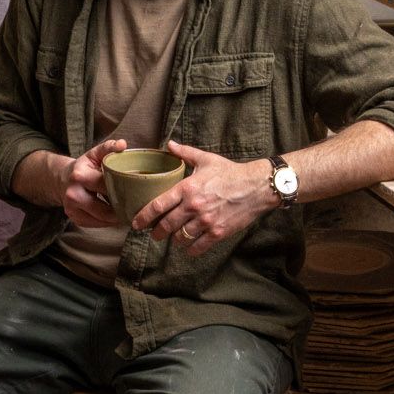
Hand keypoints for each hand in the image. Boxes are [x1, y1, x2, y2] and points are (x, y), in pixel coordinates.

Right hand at [61, 137, 127, 228]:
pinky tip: (115, 215)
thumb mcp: (94, 154)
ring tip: (128, 212)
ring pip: (101, 220)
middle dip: (121, 209)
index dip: (122, 190)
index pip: (106, 186)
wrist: (62, 179)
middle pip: (104, 209)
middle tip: (135, 207)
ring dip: (116, 218)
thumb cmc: (84, 166)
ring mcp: (72, 208)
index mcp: (79, 176)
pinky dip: (107, 222)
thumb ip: (108, 147)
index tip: (135, 191)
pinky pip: (96, 224)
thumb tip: (122, 144)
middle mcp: (73, 194)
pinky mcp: (74, 218)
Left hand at [133, 139, 275, 255]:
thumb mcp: (206, 159)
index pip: (157, 205)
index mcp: (187, 188)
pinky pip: (198, 247)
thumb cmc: (230, 172)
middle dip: (156, 233)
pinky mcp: (218, 232)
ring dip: (174, 240)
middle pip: (166, 226)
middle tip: (154, 234)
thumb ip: (184, 153)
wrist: (257, 186)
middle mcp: (194, 206)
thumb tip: (169, 144)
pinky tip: (189, 247)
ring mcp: (206, 221)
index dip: (144, 217)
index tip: (136, 223)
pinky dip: (190, 249)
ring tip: (173, 238)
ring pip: (180, 238)